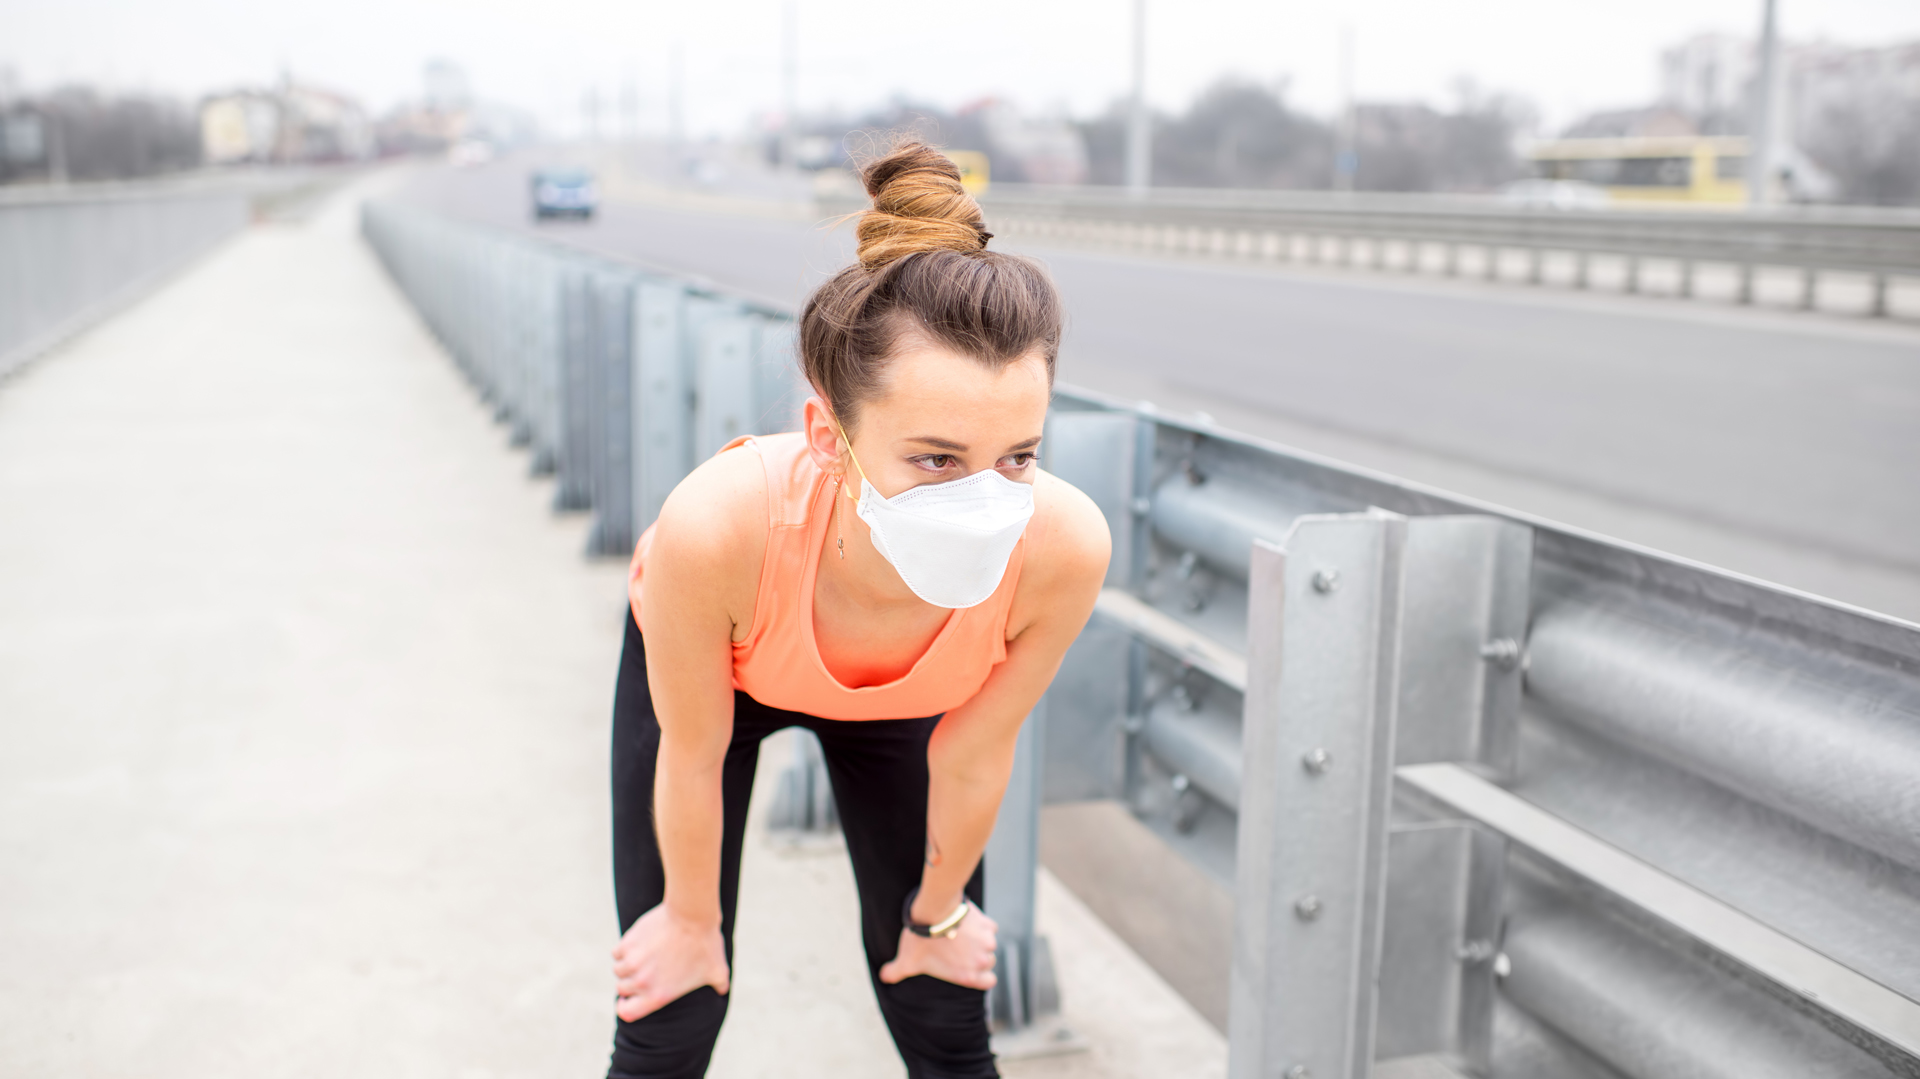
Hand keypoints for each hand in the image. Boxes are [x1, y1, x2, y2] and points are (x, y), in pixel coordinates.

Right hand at [612, 904, 730, 1021]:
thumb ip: (719, 985)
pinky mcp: (627, 943)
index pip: (627, 1012)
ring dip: (627, 966)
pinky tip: (637, 946)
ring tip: (641, 958)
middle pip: (622, 989)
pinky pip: (617, 953)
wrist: (691, 915)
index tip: (628, 1001)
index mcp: (657, 995)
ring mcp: (632, 962)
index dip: (625, 1008)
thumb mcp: (717, 970)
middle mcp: (641, 982)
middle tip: (643, 973)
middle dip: (630, 984)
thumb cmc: (705, 944)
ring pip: (618, 970)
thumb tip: (723, 990)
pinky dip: (624, 950)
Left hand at [877, 901, 997, 989]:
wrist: (934, 912)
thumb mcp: (907, 961)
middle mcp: (982, 961)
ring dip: (979, 939)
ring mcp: (987, 942)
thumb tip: (884, 977)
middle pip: (988, 961)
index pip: (988, 982)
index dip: (981, 975)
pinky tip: (966, 921)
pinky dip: (980, 924)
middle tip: (960, 947)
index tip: (971, 967)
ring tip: (961, 933)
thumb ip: (896, 972)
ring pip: (989, 943)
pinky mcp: (987, 924)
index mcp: (968, 975)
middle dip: (977, 955)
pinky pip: (989, 927)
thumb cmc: (922, 940)